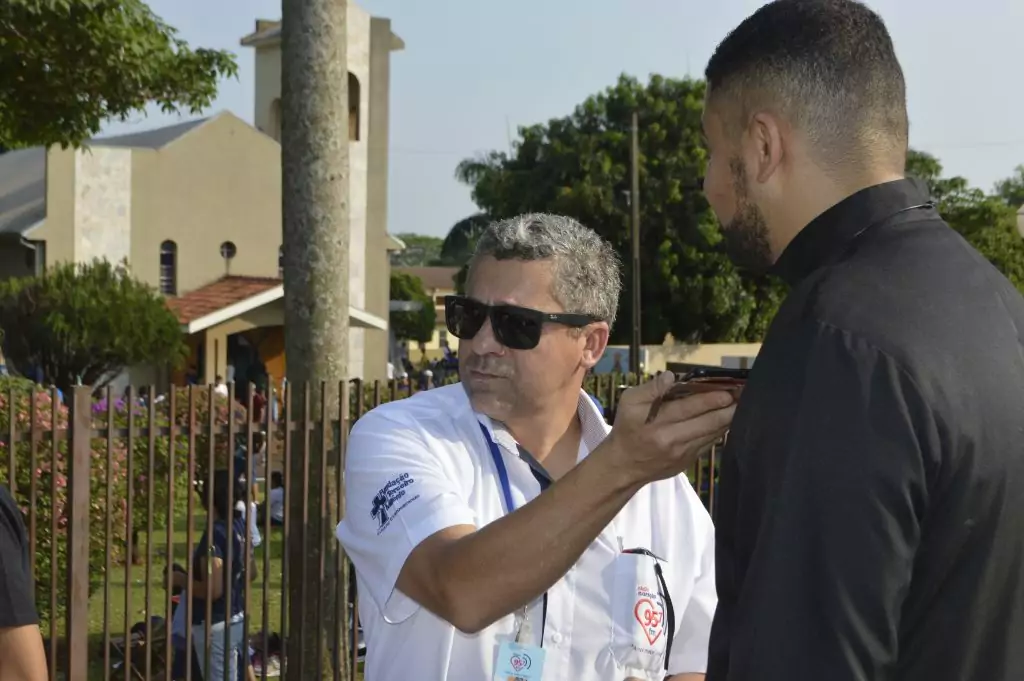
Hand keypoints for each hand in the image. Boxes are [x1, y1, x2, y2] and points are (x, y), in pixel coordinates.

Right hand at [599, 371, 735, 485]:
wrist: (624, 466)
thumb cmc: (626, 429)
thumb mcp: (628, 403)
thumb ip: (650, 389)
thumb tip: (671, 377)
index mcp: (657, 424)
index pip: (689, 409)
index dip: (711, 399)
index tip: (728, 391)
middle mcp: (673, 440)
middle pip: (708, 423)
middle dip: (728, 409)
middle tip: (745, 395)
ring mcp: (684, 454)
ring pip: (713, 434)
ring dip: (728, 419)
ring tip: (742, 404)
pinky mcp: (689, 462)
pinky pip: (710, 444)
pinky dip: (720, 430)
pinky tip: (728, 419)